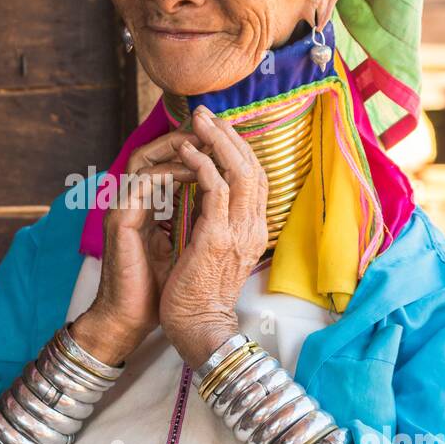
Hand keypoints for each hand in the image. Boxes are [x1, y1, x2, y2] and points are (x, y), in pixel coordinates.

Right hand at [69, 128, 203, 366]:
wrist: (132, 319)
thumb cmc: (157, 287)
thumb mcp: (184, 243)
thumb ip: (194, 216)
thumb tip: (223, 197)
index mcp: (145, 205)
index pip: (165, 161)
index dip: (193, 147)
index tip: (223, 143)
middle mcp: (131, 202)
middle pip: (152, 151)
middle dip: (185, 138)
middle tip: (215, 132)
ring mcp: (122, 208)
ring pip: (144, 159)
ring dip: (178, 149)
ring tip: (208, 147)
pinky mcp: (120, 221)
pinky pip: (143, 182)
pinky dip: (170, 173)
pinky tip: (197, 175)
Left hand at [159, 104, 268, 368]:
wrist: (197, 329)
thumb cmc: (199, 295)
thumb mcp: (216, 253)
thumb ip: (217, 225)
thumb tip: (205, 200)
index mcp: (253, 231)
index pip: (256, 179)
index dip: (239, 149)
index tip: (218, 129)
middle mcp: (253, 228)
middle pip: (253, 167)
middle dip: (230, 136)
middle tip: (208, 114)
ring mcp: (239, 232)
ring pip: (240, 171)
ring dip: (218, 140)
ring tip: (198, 120)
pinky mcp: (217, 237)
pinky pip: (216, 189)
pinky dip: (203, 163)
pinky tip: (188, 149)